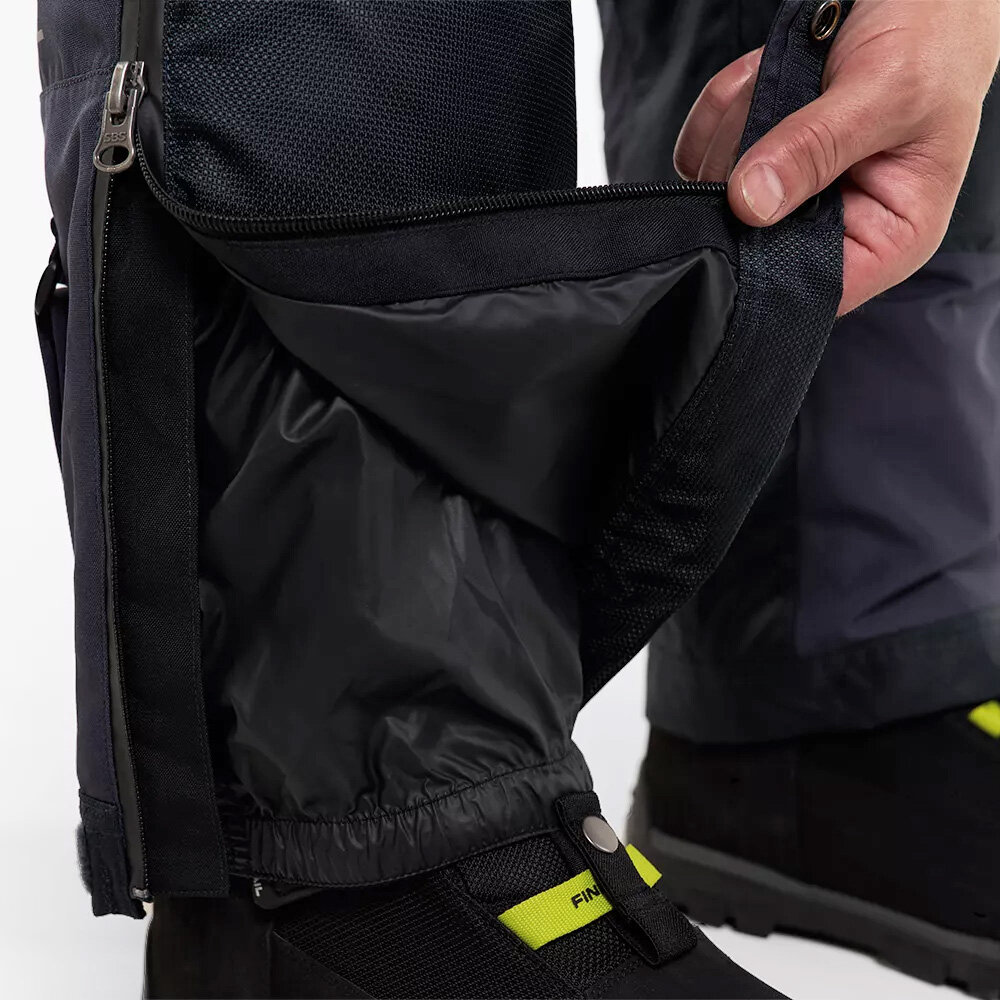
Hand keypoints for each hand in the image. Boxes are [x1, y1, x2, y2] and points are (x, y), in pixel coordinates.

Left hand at [674, 0, 999, 314]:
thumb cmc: (936, 37)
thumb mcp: (886, 91)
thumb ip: (817, 147)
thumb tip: (751, 204)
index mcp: (888, 235)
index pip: (812, 289)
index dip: (766, 263)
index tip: (743, 210)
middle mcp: (834, 224)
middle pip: (746, 243)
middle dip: (748, 167)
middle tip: (784, 108)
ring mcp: (788, 193)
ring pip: (716, 190)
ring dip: (738, 123)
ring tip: (791, 79)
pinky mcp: (757, 159)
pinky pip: (703, 149)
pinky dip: (724, 104)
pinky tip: (765, 74)